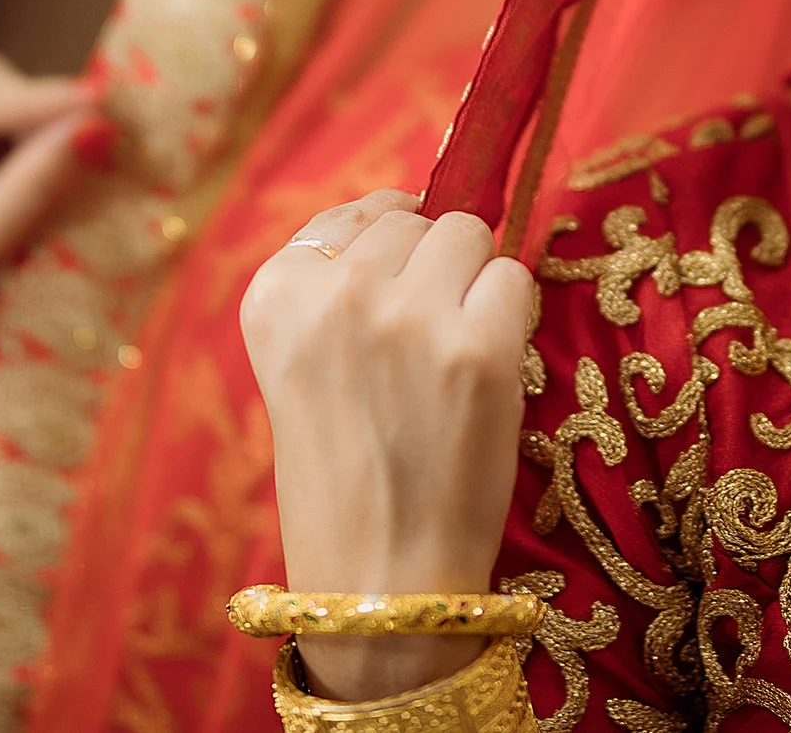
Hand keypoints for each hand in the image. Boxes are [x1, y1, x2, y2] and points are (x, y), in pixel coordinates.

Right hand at [241, 190, 535, 701]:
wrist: (379, 581)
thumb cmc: (342, 477)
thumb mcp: (301, 366)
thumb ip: (336, 287)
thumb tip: (417, 210)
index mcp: (274, 295)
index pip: (351, 214)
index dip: (387, 246)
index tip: (394, 289)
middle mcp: (336, 293)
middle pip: (416, 222)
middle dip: (431, 268)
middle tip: (424, 345)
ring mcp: (411, 316)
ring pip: (469, 235)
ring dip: (474, 283)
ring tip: (453, 354)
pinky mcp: (481, 347)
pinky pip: (515, 279)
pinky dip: (511, 316)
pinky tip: (486, 369)